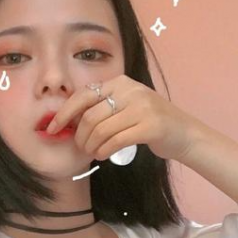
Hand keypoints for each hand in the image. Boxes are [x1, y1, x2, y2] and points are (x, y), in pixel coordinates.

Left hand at [46, 74, 200, 161]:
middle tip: (80, 147)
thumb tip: (70, 120)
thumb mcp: (127, 106)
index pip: (83, 95)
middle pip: (90, 116)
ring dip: (91, 146)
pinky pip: (115, 141)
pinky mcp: (151, 126)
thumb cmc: (151, 122)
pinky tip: (102, 155)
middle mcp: (131, 90)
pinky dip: (103, 151)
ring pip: (101, 130)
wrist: (184, 134)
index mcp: (121, 82)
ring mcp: (142, 107)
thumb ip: (104, 107)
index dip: (64, 113)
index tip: (53, 128)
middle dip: (79, 136)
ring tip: (92, 153)